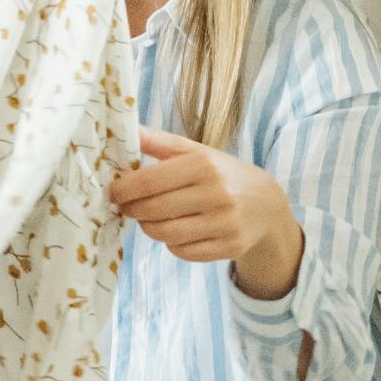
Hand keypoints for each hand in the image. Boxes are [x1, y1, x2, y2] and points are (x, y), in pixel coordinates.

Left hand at [109, 129, 304, 299]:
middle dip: (131, 209)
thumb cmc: (222, 174)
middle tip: (126, 206)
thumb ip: (160, 142)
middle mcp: (216, 194)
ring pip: (164, 234)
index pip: (148, 182)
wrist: (267, 205)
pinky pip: (182, 252)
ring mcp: (224, 223)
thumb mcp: (197, 152)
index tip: (113, 191)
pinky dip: (171, 243)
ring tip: (149, 218)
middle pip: (153, 210)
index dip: (124, 189)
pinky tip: (175, 231)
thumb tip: (126, 129)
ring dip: (148, 227)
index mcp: (203, 165)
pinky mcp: (229, 247)